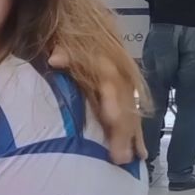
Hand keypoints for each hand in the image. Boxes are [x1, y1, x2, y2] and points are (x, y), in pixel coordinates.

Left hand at [48, 47, 147, 163]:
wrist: (87, 34)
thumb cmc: (72, 42)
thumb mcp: (68, 42)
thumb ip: (64, 52)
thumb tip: (54, 59)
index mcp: (105, 63)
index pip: (112, 84)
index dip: (113, 100)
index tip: (111, 118)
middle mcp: (120, 78)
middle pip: (124, 105)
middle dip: (122, 130)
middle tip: (119, 155)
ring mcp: (124, 89)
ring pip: (130, 114)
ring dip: (129, 138)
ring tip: (127, 159)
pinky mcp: (125, 100)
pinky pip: (133, 119)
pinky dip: (136, 136)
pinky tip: (140, 154)